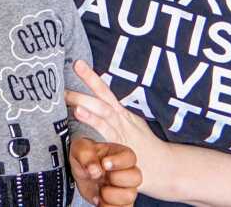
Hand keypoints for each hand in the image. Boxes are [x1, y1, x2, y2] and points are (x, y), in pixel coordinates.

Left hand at [66, 61, 164, 194]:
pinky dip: (100, 143)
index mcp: (122, 112)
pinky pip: (110, 146)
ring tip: (75, 108)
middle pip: (103, 101)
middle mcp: (122, 121)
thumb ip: (115, 112)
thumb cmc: (144, 145)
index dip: (91, 77)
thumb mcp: (132, 123)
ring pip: (106, 121)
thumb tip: (98, 98)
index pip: (104, 90)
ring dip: (91, 115)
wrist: (166, 167)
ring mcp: (122, 137)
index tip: (77, 63)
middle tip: (64, 84)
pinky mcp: (123, 153)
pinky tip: (85, 139)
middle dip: (85, 91)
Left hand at [70, 138, 140, 206]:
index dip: (118, 162)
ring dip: (111, 196)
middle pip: (136, 177)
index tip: (104, 164)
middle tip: (101, 177)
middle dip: (116, 178)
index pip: (129, 157)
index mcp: (120, 154)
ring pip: (130, 196)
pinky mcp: (121, 202)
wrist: (81, 171)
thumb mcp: (80, 148)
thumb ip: (86, 155)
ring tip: (99, 191)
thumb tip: (94, 171)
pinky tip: (99, 201)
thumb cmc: (85, 156)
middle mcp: (127, 171)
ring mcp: (126, 188)